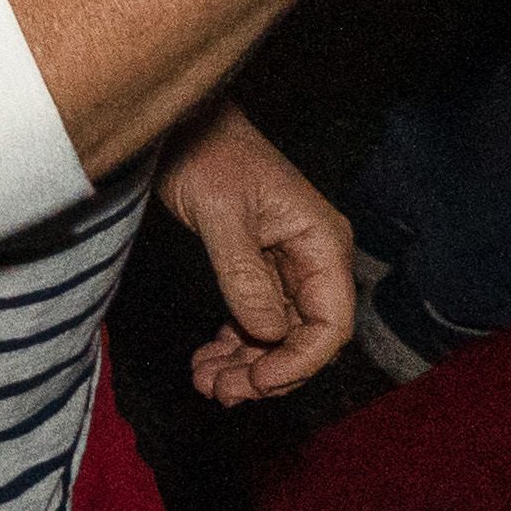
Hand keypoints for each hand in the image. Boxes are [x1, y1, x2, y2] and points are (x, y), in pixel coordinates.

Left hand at [160, 105, 354, 401]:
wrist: (180, 118)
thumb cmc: (205, 150)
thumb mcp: (221, 212)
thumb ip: (246, 274)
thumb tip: (268, 334)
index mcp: (322, 244)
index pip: (330, 325)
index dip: (298, 362)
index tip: (257, 382)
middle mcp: (312, 258)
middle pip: (305, 337)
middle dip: (267, 371)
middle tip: (221, 392)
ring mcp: (285, 264)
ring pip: (277, 333)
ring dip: (246, 365)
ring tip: (207, 384)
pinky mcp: (257, 265)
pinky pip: (255, 317)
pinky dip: (234, 344)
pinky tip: (207, 363)